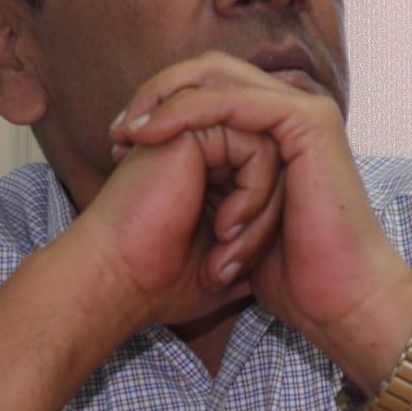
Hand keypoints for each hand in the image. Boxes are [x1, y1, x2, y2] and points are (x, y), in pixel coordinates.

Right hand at [76, 123, 281, 324]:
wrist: (117, 281)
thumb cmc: (161, 282)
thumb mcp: (225, 268)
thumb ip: (255, 248)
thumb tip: (293, 258)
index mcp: (207, 175)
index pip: (269, 184)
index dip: (261, 231)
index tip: (224, 274)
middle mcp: (202, 150)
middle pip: (277, 167)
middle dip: (266, 221)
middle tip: (230, 266)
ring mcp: (198, 135)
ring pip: (273, 155)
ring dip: (261, 211)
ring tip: (226, 249)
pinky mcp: (195, 128)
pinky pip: (259, 147)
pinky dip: (255, 194)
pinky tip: (225, 227)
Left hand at [111, 51, 411, 362]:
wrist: (331, 299)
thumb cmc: (285, 272)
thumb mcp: (231, 223)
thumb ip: (212, 189)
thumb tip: (171, 180)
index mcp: (273, 134)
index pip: (208, 93)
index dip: (159, 109)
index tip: (118, 144)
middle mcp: (287, 115)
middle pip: (208, 76)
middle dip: (155, 99)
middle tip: (118, 133)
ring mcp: (301, 112)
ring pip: (217, 80)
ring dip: (164, 104)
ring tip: (129, 136)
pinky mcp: (306, 121)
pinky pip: (232, 102)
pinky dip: (187, 112)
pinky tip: (154, 133)